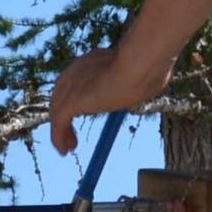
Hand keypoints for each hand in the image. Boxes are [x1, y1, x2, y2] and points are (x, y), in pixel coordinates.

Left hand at [45, 43, 169, 152]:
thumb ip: (139, 78)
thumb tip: (153, 83)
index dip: (76, 99)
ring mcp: (71, 86)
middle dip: (64, 116)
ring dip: (61, 132)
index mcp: (91, 60)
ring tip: (69, 148)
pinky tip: (65, 151)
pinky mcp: (69, 101)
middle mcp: (76, 71)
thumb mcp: (143, 72)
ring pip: (57, 111)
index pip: (75, 81)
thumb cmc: (148, 65)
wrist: (139, 64)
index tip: (85, 113)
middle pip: (61, 96)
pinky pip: (58, 123)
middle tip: (73, 135)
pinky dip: (58, 138)